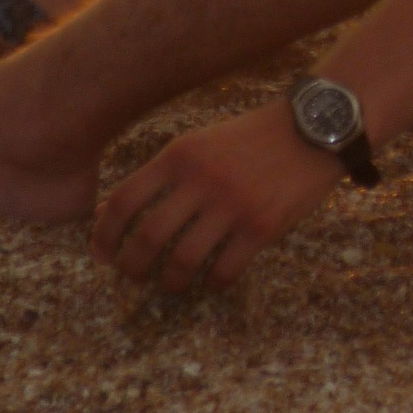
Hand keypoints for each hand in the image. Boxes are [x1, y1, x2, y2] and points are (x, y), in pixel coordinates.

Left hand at [90, 102, 343, 289]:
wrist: (310, 129)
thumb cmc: (249, 139)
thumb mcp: (200, 143)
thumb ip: (162, 175)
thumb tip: (111, 212)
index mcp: (180, 154)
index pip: (124, 200)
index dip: (104, 234)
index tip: (101, 255)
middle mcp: (200, 179)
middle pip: (147, 238)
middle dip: (132, 267)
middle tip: (133, 276)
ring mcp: (231, 204)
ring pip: (182, 261)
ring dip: (170, 282)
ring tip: (170, 284)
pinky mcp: (261, 226)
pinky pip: (224, 271)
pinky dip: (212, 283)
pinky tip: (211, 280)